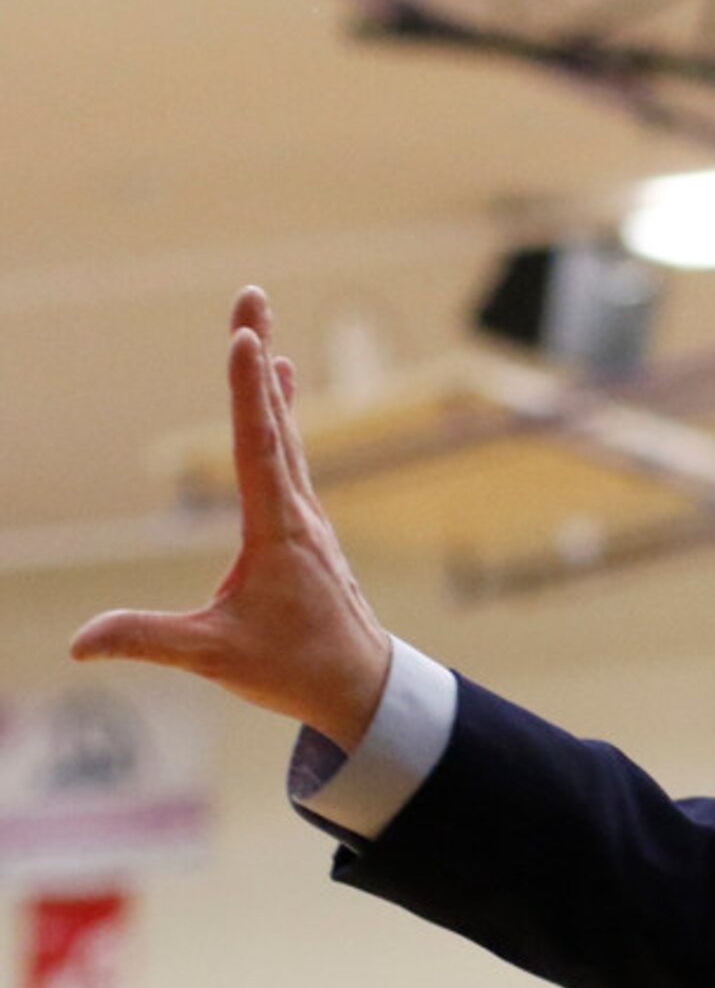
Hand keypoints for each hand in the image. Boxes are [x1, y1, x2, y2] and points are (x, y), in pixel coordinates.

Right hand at [70, 288, 390, 748]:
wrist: (363, 688)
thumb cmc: (295, 670)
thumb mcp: (215, 658)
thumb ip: (148, 640)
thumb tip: (78, 643)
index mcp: (278, 534)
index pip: (258, 449)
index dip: (249, 393)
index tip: (244, 339)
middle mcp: (299, 514)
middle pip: (275, 422)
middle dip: (258, 358)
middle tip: (251, 298)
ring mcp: (307, 518)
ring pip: (286, 435)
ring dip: (269, 378)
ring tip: (258, 326)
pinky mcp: (306, 528)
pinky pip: (291, 455)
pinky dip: (280, 414)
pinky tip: (282, 386)